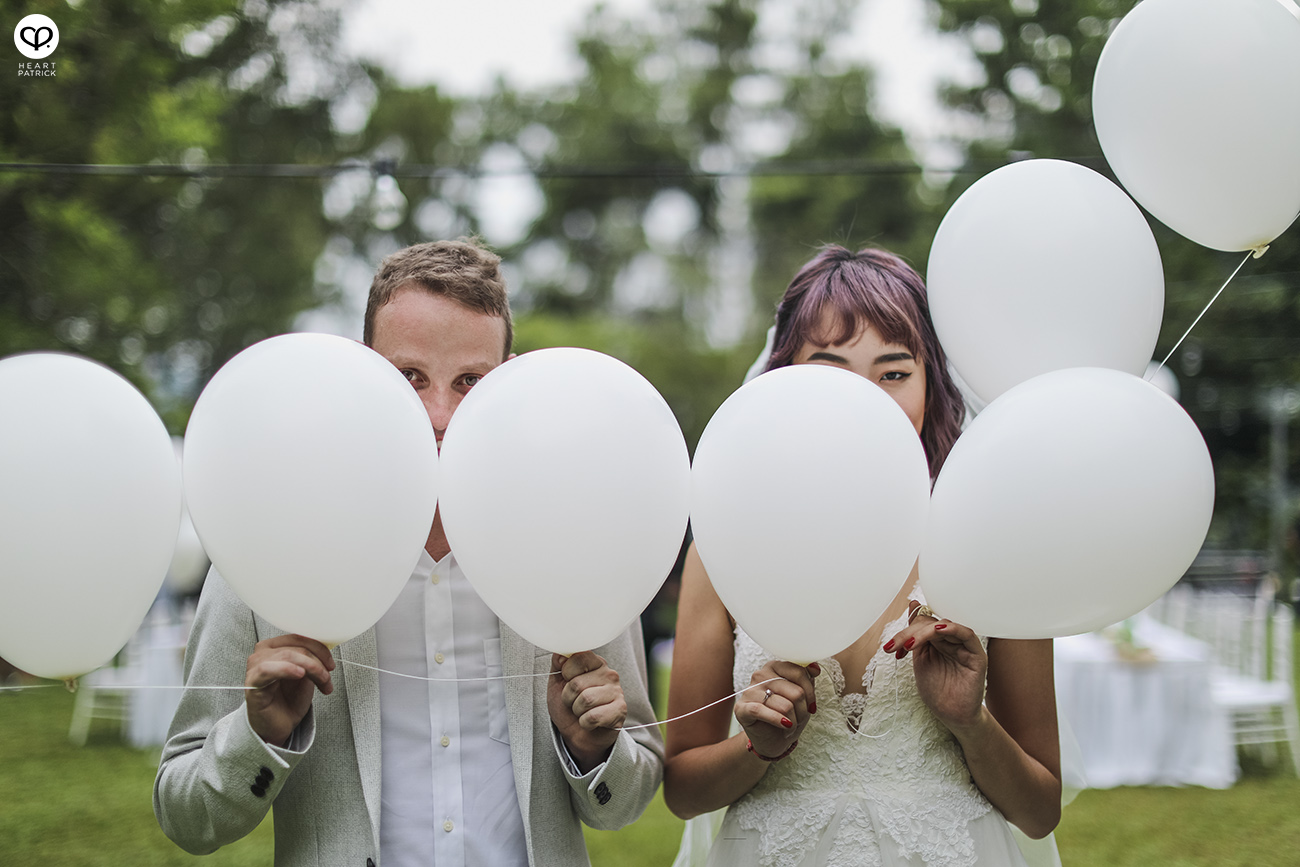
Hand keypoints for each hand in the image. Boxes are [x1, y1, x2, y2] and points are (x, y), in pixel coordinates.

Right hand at [244, 634, 334, 746]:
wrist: (279, 726)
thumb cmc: (290, 699)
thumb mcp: (307, 674)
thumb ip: (312, 658)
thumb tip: (328, 647)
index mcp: (275, 646)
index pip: (299, 637)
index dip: (319, 648)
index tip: (331, 664)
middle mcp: (262, 653)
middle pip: (296, 647)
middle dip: (317, 663)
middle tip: (327, 679)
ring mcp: (255, 667)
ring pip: (288, 655)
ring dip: (311, 668)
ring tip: (321, 683)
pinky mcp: (252, 683)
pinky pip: (267, 669)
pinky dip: (286, 668)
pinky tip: (299, 674)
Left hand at [547, 651, 627, 772]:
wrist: (578, 734)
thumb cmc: (569, 707)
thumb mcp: (557, 682)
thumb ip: (558, 663)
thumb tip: (560, 653)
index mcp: (595, 663)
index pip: (577, 657)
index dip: (566, 673)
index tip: (567, 682)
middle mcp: (609, 674)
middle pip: (577, 683)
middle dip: (568, 697)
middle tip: (574, 702)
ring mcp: (617, 692)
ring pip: (585, 700)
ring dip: (577, 711)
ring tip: (582, 712)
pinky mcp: (620, 710)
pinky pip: (593, 716)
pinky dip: (585, 723)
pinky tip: (590, 722)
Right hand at [734, 660, 819, 759]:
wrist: (771, 740)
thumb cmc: (786, 715)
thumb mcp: (801, 697)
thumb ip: (806, 680)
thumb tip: (814, 668)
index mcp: (774, 667)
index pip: (798, 671)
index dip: (810, 691)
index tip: (812, 705)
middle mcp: (760, 675)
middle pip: (796, 692)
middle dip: (803, 710)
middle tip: (800, 719)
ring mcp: (749, 691)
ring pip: (785, 705)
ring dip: (794, 721)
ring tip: (791, 726)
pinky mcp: (742, 708)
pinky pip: (762, 711)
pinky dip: (777, 720)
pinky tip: (785, 726)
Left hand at [883, 601, 986, 731]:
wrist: (951, 715)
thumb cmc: (937, 690)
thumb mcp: (920, 659)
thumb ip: (916, 635)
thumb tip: (912, 605)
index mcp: (938, 641)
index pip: (922, 623)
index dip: (906, 631)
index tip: (891, 646)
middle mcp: (951, 640)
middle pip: (930, 623)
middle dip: (910, 633)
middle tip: (896, 646)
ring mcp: (964, 647)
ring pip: (944, 626)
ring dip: (924, 631)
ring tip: (910, 644)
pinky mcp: (976, 655)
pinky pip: (966, 634)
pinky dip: (952, 628)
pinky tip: (938, 630)